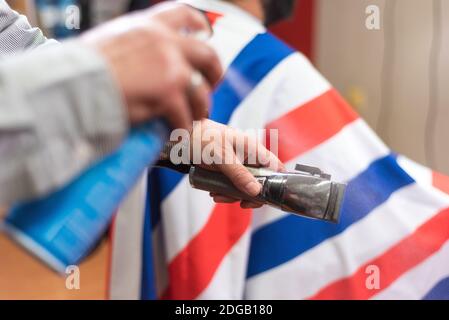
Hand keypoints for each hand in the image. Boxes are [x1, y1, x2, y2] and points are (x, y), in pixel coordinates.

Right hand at [79, 4, 221, 129]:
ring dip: (200, 108)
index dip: (200, 27)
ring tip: (193, 116)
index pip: (185, 16)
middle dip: (214, 74)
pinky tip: (175, 129)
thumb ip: (137, 44)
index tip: (206, 36)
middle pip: (207, 56)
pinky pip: (186, 116)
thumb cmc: (83, 68)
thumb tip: (147, 59)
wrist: (73, 85)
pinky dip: (182, 126)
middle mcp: (165, 43)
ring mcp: (170, 68)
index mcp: (149, 26)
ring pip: (202, 92)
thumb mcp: (112, 40)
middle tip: (210, 86)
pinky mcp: (168, 95)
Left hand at [191, 119, 284, 208]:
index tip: (264, 197)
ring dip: (233, 194)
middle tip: (239, 202)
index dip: (276, 183)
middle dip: (248, 194)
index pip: (275, 167)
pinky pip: (232, 184)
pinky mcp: (228, 168)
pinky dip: (225, 190)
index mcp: (253, 148)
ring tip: (218, 195)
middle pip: (260, 181)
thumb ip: (239, 174)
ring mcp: (238, 163)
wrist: (182, 136)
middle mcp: (249, 156)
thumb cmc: (203, 139)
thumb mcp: (222, 158)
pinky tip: (214, 192)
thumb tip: (256, 192)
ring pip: (244, 185)